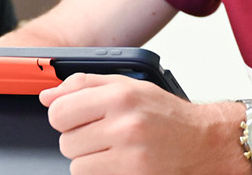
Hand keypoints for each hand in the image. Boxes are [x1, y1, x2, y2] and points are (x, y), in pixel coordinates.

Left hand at [39, 73, 247, 174]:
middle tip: (104, 135)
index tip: (77, 118)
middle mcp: (125, 125)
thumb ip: (85, 85)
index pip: (59, 111)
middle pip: (66, 141)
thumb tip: (47, 96)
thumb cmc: (167, 115)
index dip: (64, 116)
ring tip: (114, 150)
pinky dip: (102, 173)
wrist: (204, 142)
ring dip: (90, 160)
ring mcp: (130, 155)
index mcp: (121, 96)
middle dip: (80, 140)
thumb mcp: (129, 86)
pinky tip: (120, 164)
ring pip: (76, 165)